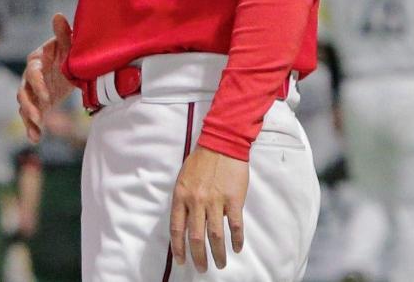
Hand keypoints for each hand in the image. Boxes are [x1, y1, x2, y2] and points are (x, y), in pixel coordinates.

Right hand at [17, 13, 73, 143]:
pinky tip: (36, 139)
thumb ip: (63, 34)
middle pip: (23, 91)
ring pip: (23, 106)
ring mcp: (32, 91)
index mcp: (37, 60)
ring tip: (36, 132)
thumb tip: (58, 15)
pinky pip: (30, 117)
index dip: (37, 84)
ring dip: (29, 119)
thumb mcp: (68, 44)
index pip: (32, 72)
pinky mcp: (37, 103)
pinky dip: (32, 128)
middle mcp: (30, 76)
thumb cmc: (68, 52)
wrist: (71, 66)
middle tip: (39, 117)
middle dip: (29, 105)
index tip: (47, 97)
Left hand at [170, 146, 248, 272]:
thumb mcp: (183, 178)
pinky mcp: (233, 200)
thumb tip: (184, 221)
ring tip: (220, 264)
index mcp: (181, 195)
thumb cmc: (200, 160)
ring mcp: (215, 201)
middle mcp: (196, 201)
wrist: (221, 144)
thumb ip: (184, 199)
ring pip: (215, 236)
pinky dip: (236, 240)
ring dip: (218, 254)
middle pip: (196, 237)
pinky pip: (234, 226)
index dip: (178, 248)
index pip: (177, 228)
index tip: (181, 261)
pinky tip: (237, 248)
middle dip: (198, 257)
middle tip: (202, 269)